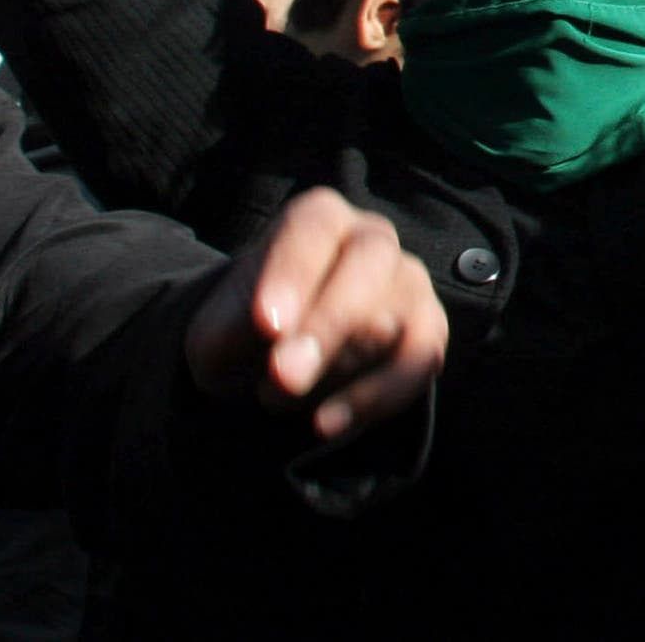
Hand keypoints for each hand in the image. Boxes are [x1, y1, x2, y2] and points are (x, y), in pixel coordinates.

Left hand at [183, 189, 445, 442]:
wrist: (271, 362)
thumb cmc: (246, 331)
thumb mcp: (217, 330)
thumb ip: (235, 328)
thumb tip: (276, 335)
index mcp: (318, 220)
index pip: (314, 230)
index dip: (293, 273)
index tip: (267, 324)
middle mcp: (372, 239)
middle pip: (370, 262)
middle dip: (328, 322)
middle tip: (284, 375)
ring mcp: (408, 284)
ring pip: (393, 315)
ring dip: (336, 368)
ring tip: (275, 399)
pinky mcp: (427, 331)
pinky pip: (419, 360)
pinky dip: (375, 397)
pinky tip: (325, 424)